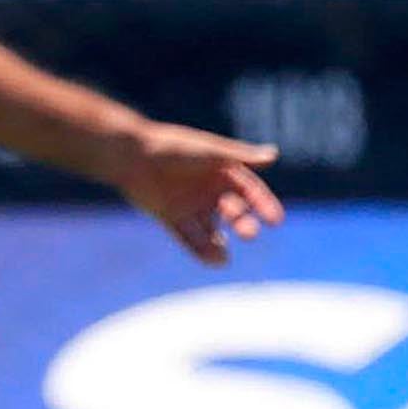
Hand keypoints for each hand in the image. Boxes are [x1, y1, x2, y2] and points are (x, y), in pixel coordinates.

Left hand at [112, 120, 282, 268]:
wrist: (132, 156)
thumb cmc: (173, 147)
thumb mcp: (209, 152)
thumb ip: (239, 156)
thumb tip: (273, 155)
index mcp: (223, 171)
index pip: (250, 191)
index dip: (263, 205)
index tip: (275, 220)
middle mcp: (209, 190)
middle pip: (233, 211)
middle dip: (242, 223)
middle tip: (249, 234)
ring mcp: (191, 205)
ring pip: (210, 229)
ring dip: (218, 244)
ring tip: (224, 259)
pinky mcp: (171, 217)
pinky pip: (188, 237)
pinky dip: (199, 249)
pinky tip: (212, 261)